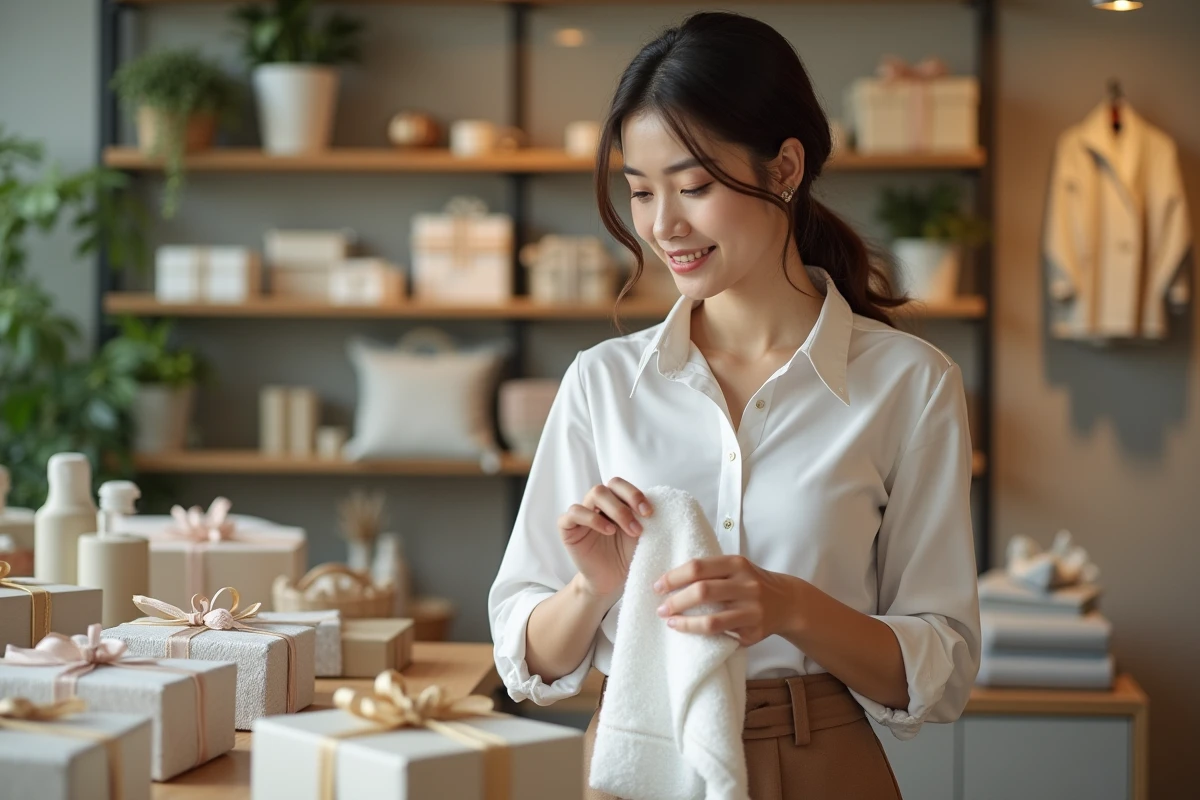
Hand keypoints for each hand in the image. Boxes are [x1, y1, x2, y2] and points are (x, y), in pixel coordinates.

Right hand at [557, 478, 653, 602]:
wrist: (610, 581)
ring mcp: (581, 513)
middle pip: (607, 486)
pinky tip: (608, 531)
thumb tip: (660, 503)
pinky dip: (592, 518)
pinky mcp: (568, 527)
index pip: (620, 485)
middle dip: (627, 503)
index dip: (634, 494)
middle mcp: (596, 504)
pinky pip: (574, 512)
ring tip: (629, 531)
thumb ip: (644, 517)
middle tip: (640, 527)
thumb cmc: (626, 556)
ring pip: (594, 494)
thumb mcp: (640, 535)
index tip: (650, 512)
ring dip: (616, 510)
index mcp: (613, 501)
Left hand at [652, 555, 801, 646]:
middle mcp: (746, 585)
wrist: (788, 602)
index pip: (698, 567)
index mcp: (736, 564)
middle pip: (702, 591)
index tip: (657, 586)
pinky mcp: (754, 632)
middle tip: (661, 608)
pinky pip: (723, 636)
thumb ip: (710, 570)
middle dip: (676, 601)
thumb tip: (668, 580)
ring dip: (686, 623)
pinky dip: (703, 636)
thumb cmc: (750, 582)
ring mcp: (751, 610)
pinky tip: (691, 634)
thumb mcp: (735, 568)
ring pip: (711, 621)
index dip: (673, 577)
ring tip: (671, 622)